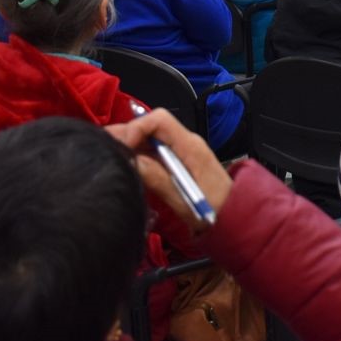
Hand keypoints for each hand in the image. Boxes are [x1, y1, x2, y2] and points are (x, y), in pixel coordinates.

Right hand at [107, 109, 233, 224]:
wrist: (237, 220)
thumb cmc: (215, 213)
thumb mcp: (183, 200)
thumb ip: (158, 178)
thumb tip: (131, 159)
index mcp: (191, 147)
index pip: (159, 120)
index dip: (135, 128)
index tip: (119, 146)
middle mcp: (187, 143)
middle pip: (152, 126)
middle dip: (127, 135)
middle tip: (103, 149)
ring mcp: (184, 151)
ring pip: (151, 138)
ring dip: (130, 145)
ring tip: (110, 156)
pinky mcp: (180, 162)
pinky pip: (156, 150)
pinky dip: (139, 154)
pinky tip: (126, 165)